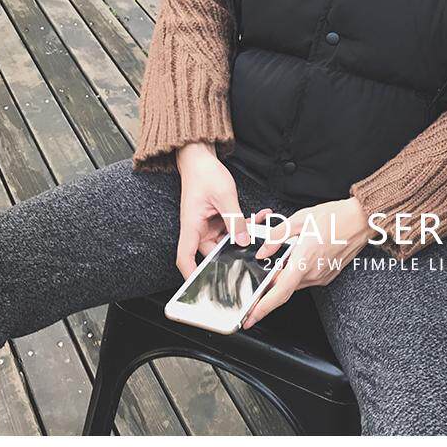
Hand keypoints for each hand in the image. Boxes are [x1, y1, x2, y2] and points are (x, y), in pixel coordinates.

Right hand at [175, 141, 266, 278]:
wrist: (200, 157)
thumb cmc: (204, 173)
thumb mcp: (224, 196)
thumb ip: (235, 220)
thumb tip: (244, 241)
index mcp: (191, 226)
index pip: (185, 258)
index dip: (191, 276)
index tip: (201, 289)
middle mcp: (197, 229)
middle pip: (213, 252)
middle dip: (234, 253)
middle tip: (253, 253)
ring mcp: (207, 224)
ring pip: (226, 240)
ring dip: (243, 235)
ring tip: (261, 227)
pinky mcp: (216, 219)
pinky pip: (231, 228)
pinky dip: (244, 224)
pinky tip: (258, 218)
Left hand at [243, 197, 373, 327]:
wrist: (361, 220)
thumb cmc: (335, 217)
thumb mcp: (300, 218)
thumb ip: (277, 236)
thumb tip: (263, 250)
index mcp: (304, 259)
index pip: (280, 292)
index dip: (262, 308)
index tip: (250, 318)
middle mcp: (314, 272)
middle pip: (284, 288)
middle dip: (270, 286)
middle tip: (260, 279)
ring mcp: (322, 276)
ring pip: (295, 283)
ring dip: (285, 277)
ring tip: (285, 257)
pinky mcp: (328, 275)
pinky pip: (306, 279)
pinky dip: (298, 273)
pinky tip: (299, 258)